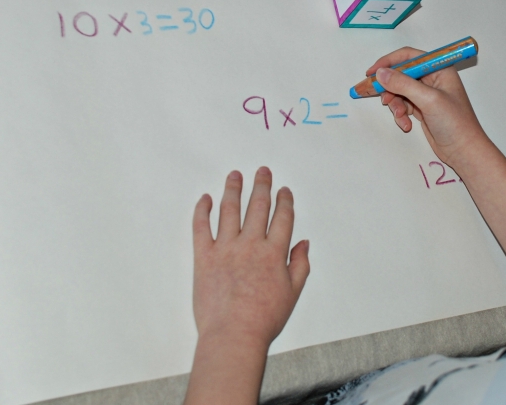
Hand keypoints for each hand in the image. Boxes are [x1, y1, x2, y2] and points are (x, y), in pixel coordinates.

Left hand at [191, 167, 309, 352]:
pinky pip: (201, 227)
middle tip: (262, 171)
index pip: (282, 218)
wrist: (233, 335)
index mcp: (275, 253)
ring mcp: (226, 249)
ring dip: (233, 190)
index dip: (285, 201)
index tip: (284, 190)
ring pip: (230, 210)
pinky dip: (203, 211)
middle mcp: (251, 245)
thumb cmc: (264, 319)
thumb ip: (300, 264)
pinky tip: (206, 199)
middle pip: (258, 207)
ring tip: (235, 175)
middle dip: (262, 186)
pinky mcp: (204, 257)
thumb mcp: (292, 292)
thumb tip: (304, 243)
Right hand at [367, 48, 489, 169]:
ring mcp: (426, 94)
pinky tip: (406, 125)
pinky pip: (403, 105)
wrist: (463, 151)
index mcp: (439, 69)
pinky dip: (401, 115)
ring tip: (401, 116)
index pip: (409, 56)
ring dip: (395, 104)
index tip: (372, 72)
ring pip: (399, 91)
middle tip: (381, 99)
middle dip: (390, 88)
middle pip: (401, 74)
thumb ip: (403, 84)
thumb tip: (380, 73)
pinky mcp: (422, 108)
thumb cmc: (454, 122)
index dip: (389, 62)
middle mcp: (432, 78)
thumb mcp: (428, 100)